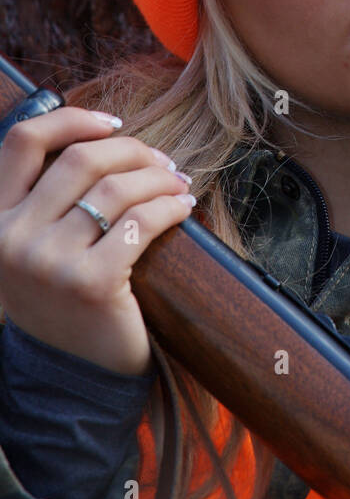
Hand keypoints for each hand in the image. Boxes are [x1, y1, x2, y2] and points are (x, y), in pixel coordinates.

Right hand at [0, 107, 195, 374]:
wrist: (72, 378)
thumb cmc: (63, 301)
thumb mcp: (33, 248)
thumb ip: (47, 198)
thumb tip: (103, 135)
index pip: (22, 141)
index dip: (71, 120)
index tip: (114, 124)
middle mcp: (11, 238)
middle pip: (81, 159)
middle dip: (133, 151)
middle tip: (164, 163)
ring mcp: (48, 262)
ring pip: (114, 189)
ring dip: (158, 178)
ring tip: (179, 184)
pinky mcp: (90, 284)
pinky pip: (139, 223)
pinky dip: (170, 207)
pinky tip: (184, 208)